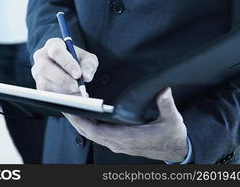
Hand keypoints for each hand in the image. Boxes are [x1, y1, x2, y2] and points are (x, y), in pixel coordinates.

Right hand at [31, 38, 98, 94]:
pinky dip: (61, 97)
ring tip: (77, 91)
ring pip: (45, 83)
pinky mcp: (38, 86)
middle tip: (76, 86)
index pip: (56, 51)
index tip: (78, 74)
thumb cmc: (77, 60)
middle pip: (45, 67)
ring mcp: (37, 72)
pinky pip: (46, 94)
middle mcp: (41, 57)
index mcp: (53, 45)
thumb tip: (86, 76)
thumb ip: (89, 65)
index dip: (67, 63)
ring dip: (62, 90)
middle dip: (62, 79)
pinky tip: (72, 96)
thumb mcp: (87, 58)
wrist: (69, 68)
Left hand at [64, 87, 188, 162]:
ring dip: (79, 121)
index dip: (83, 121)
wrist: (176, 149)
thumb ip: (166, 104)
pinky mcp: (118, 142)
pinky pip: (96, 134)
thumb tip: (164, 89)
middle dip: (74, 118)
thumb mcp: (172, 119)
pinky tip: (82, 112)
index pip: (98, 131)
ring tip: (69, 105)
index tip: (73, 110)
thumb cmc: (171, 135)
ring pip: (91, 134)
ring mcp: (117, 143)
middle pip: (89, 132)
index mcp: (128, 137)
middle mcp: (119, 143)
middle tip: (63, 103)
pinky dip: (86, 124)